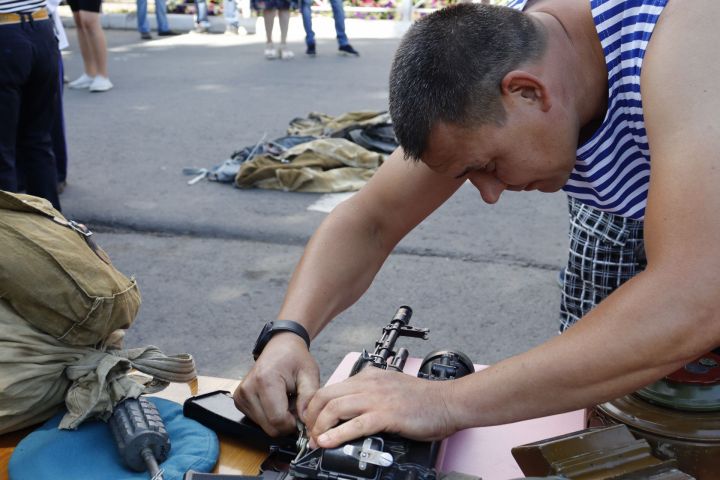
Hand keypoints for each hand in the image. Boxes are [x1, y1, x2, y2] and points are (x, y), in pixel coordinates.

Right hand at [233, 332, 319, 435]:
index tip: (302, 414)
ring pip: (263, 426)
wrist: (280, 346)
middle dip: (286, 422)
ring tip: (286, 400)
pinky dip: (269, 416)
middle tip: (295, 406)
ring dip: (278, 419)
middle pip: (269, 427)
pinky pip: (257, 420)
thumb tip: (306, 421)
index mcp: (265, 380)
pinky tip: (276, 401)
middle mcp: (248, 389)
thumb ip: (309, 398)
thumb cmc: (296, 359)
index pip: (278, 419)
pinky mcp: (238, 400)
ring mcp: (240, 396)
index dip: (294, 424)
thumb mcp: (310, 374)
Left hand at [303, 367, 457, 447]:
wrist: (449, 402)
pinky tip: (329, 442)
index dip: (316, 407)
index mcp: (369, 376)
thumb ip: (371, 393)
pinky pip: (356, 424)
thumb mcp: (391, 387)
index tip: (312, 422)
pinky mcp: (388, 415)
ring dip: (320, 427)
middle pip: (326, 396)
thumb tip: (350, 411)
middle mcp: (370, 383)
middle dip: (312, 417)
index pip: (331, 388)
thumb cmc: (424, 399)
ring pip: (336, 407)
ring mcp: (378, 398)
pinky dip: (338, 434)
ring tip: (316, 441)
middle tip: (310, 434)